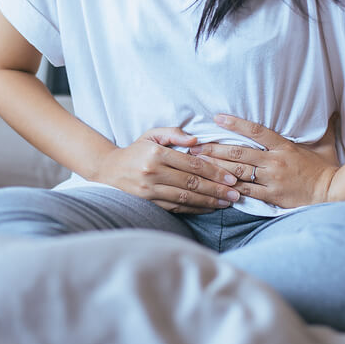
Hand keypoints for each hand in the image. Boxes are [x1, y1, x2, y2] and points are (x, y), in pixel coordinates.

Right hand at [94, 127, 240, 213]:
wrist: (108, 170)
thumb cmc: (135, 150)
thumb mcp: (151, 135)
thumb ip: (174, 134)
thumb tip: (196, 140)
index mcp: (157, 154)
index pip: (192, 164)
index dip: (214, 172)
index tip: (230, 178)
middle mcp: (153, 173)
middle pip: (192, 183)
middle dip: (216, 190)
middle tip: (236, 194)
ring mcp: (150, 191)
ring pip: (185, 198)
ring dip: (209, 202)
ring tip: (227, 203)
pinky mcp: (148, 203)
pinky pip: (176, 208)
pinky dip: (194, 209)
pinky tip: (209, 208)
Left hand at [188, 113, 340, 208]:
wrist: (333, 193)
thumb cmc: (327, 169)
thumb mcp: (325, 144)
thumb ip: (324, 127)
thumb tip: (333, 111)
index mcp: (284, 146)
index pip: (256, 130)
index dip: (235, 123)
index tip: (217, 118)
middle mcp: (274, 161)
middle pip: (237, 152)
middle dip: (213, 149)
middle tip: (193, 146)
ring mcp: (271, 179)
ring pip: (237, 171)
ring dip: (215, 167)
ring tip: (197, 164)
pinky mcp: (271, 196)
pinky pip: (246, 192)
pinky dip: (230, 188)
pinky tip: (215, 185)